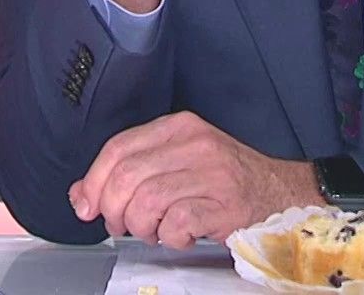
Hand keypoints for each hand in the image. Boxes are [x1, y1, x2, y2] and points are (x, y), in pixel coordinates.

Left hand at [67, 111, 320, 248]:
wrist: (282, 193)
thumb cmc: (223, 180)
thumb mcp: (175, 163)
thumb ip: (129, 173)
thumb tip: (82, 195)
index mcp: (177, 127)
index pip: (118, 148)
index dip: (94, 180)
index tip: (87, 206)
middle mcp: (194, 143)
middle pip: (128, 176)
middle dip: (114, 209)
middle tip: (120, 226)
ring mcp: (212, 172)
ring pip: (148, 200)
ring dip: (141, 226)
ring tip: (152, 231)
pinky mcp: (225, 203)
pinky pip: (177, 222)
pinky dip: (168, 237)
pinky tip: (177, 236)